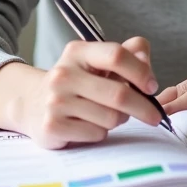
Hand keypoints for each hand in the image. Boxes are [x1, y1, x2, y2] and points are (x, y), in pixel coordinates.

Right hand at [13, 37, 163, 148]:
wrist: (32, 102)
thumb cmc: (77, 82)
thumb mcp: (97, 62)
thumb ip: (127, 54)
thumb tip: (144, 56)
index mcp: (77, 52)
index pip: (116, 55)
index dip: (141, 71)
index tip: (152, 86)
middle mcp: (63, 74)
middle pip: (119, 94)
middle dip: (143, 107)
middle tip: (154, 115)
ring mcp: (55, 101)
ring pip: (111, 118)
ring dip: (118, 120)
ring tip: (106, 114)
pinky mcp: (52, 126)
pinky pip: (96, 134)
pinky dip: (101, 132)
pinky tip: (88, 124)